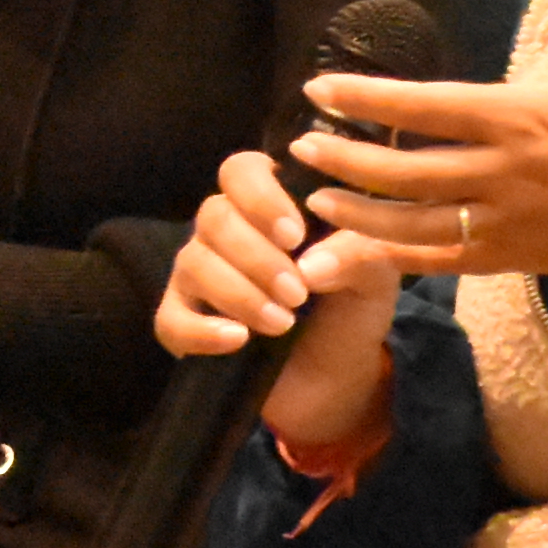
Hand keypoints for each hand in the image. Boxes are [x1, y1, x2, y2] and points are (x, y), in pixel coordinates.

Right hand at [162, 147, 401, 441]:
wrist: (337, 376)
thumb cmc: (352, 308)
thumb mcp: (376, 278)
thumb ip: (359, 254)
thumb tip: (311, 264)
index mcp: (271, 204)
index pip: (242, 171)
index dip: (261, 197)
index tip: (295, 236)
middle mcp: (227, 231)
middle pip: (214, 216)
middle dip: (256, 256)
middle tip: (297, 293)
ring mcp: (200, 275)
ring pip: (192, 262)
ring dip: (239, 293)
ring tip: (283, 323)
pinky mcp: (186, 322)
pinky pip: (171, 319)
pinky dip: (201, 330)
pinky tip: (237, 339)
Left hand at [294, 0, 547, 293]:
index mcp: (526, 119)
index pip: (429, 107)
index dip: (369, 99)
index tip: (321, 90)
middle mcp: (508, 174)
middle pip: (406, 172)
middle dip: (346, 160)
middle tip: (300, 147)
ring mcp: (509, 223)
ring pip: (415, 225)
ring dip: (360, 213)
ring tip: (316, 200)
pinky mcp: (518, 259)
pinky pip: (444, 262)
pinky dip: (398, 259)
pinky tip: (365, 250)